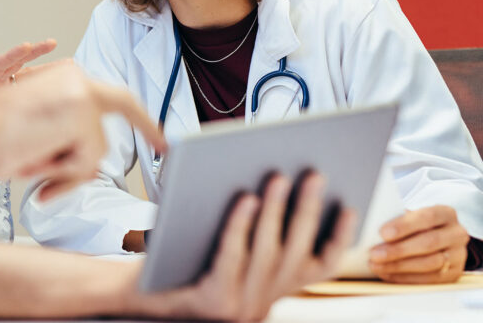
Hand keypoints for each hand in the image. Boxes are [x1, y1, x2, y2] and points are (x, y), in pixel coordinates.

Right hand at [0, 61, 165, 194]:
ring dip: (68, 168)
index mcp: (63, 77)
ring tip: (33, 160)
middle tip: (164, 146)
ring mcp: (82, 94)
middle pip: (123, 106)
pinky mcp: (82, 114)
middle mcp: (77, 77)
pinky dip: (63, 174)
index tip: (158, 134)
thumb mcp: (36, 134)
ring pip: (97, 148)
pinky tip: (37, 160)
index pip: (110, 92)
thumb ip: (65, 139)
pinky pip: (86, 161)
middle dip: (147, 127)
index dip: (138, 115)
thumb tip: (86, 169)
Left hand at [126, 174, 355, 321]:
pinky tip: (246, 197)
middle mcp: (260, 307)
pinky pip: (232, 256)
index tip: (349, 205)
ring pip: (267, 253)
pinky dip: (241, 224)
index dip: (338, 238)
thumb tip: (281, 179)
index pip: (318, 269)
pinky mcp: (212, 303)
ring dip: (277, 211)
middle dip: (308, 210)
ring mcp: (238, 309)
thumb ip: (254, 232)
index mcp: (269, 294)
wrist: (133, 291)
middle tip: (314, 174)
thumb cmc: (178, 259)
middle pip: (295, 255)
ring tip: (279, 176)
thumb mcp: (223, 248)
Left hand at [369, 206, 468, 282]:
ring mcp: (458, 255)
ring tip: (376, 265)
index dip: (404, 226)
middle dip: (398, 250)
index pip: (427, 217)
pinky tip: (387, 274)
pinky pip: (430, 279)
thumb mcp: (411, 215)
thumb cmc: (416, 224)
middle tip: (374, 254)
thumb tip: (371, 228)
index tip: (382, 233)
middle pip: (428, 242)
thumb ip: (397, 219)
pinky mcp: (454, 274)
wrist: (439, 237)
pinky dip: (406, 278)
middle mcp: (456, 234)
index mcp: (446, 213)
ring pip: (430, 263)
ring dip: (399, 266)